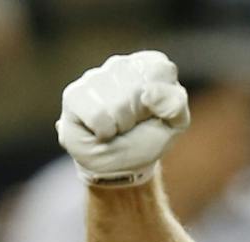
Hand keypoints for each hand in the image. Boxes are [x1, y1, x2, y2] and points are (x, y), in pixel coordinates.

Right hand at [57, 51, 190, 186]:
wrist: (119, 168)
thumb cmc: (146, 140)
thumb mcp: (174, 124)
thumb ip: (175, 104)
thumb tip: (149, 93)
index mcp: (147, 66)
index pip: (161, 69)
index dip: (161, 100)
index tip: (154, 113)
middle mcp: (119, 65)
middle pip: (139, 89)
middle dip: (140, 117)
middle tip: (133, 125)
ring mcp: (94, 78)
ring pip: (118, 104)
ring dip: (121, 126)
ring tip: (117, 128)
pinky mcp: (74, 95)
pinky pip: (97, 115)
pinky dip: (104, 132)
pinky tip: (101, 131)